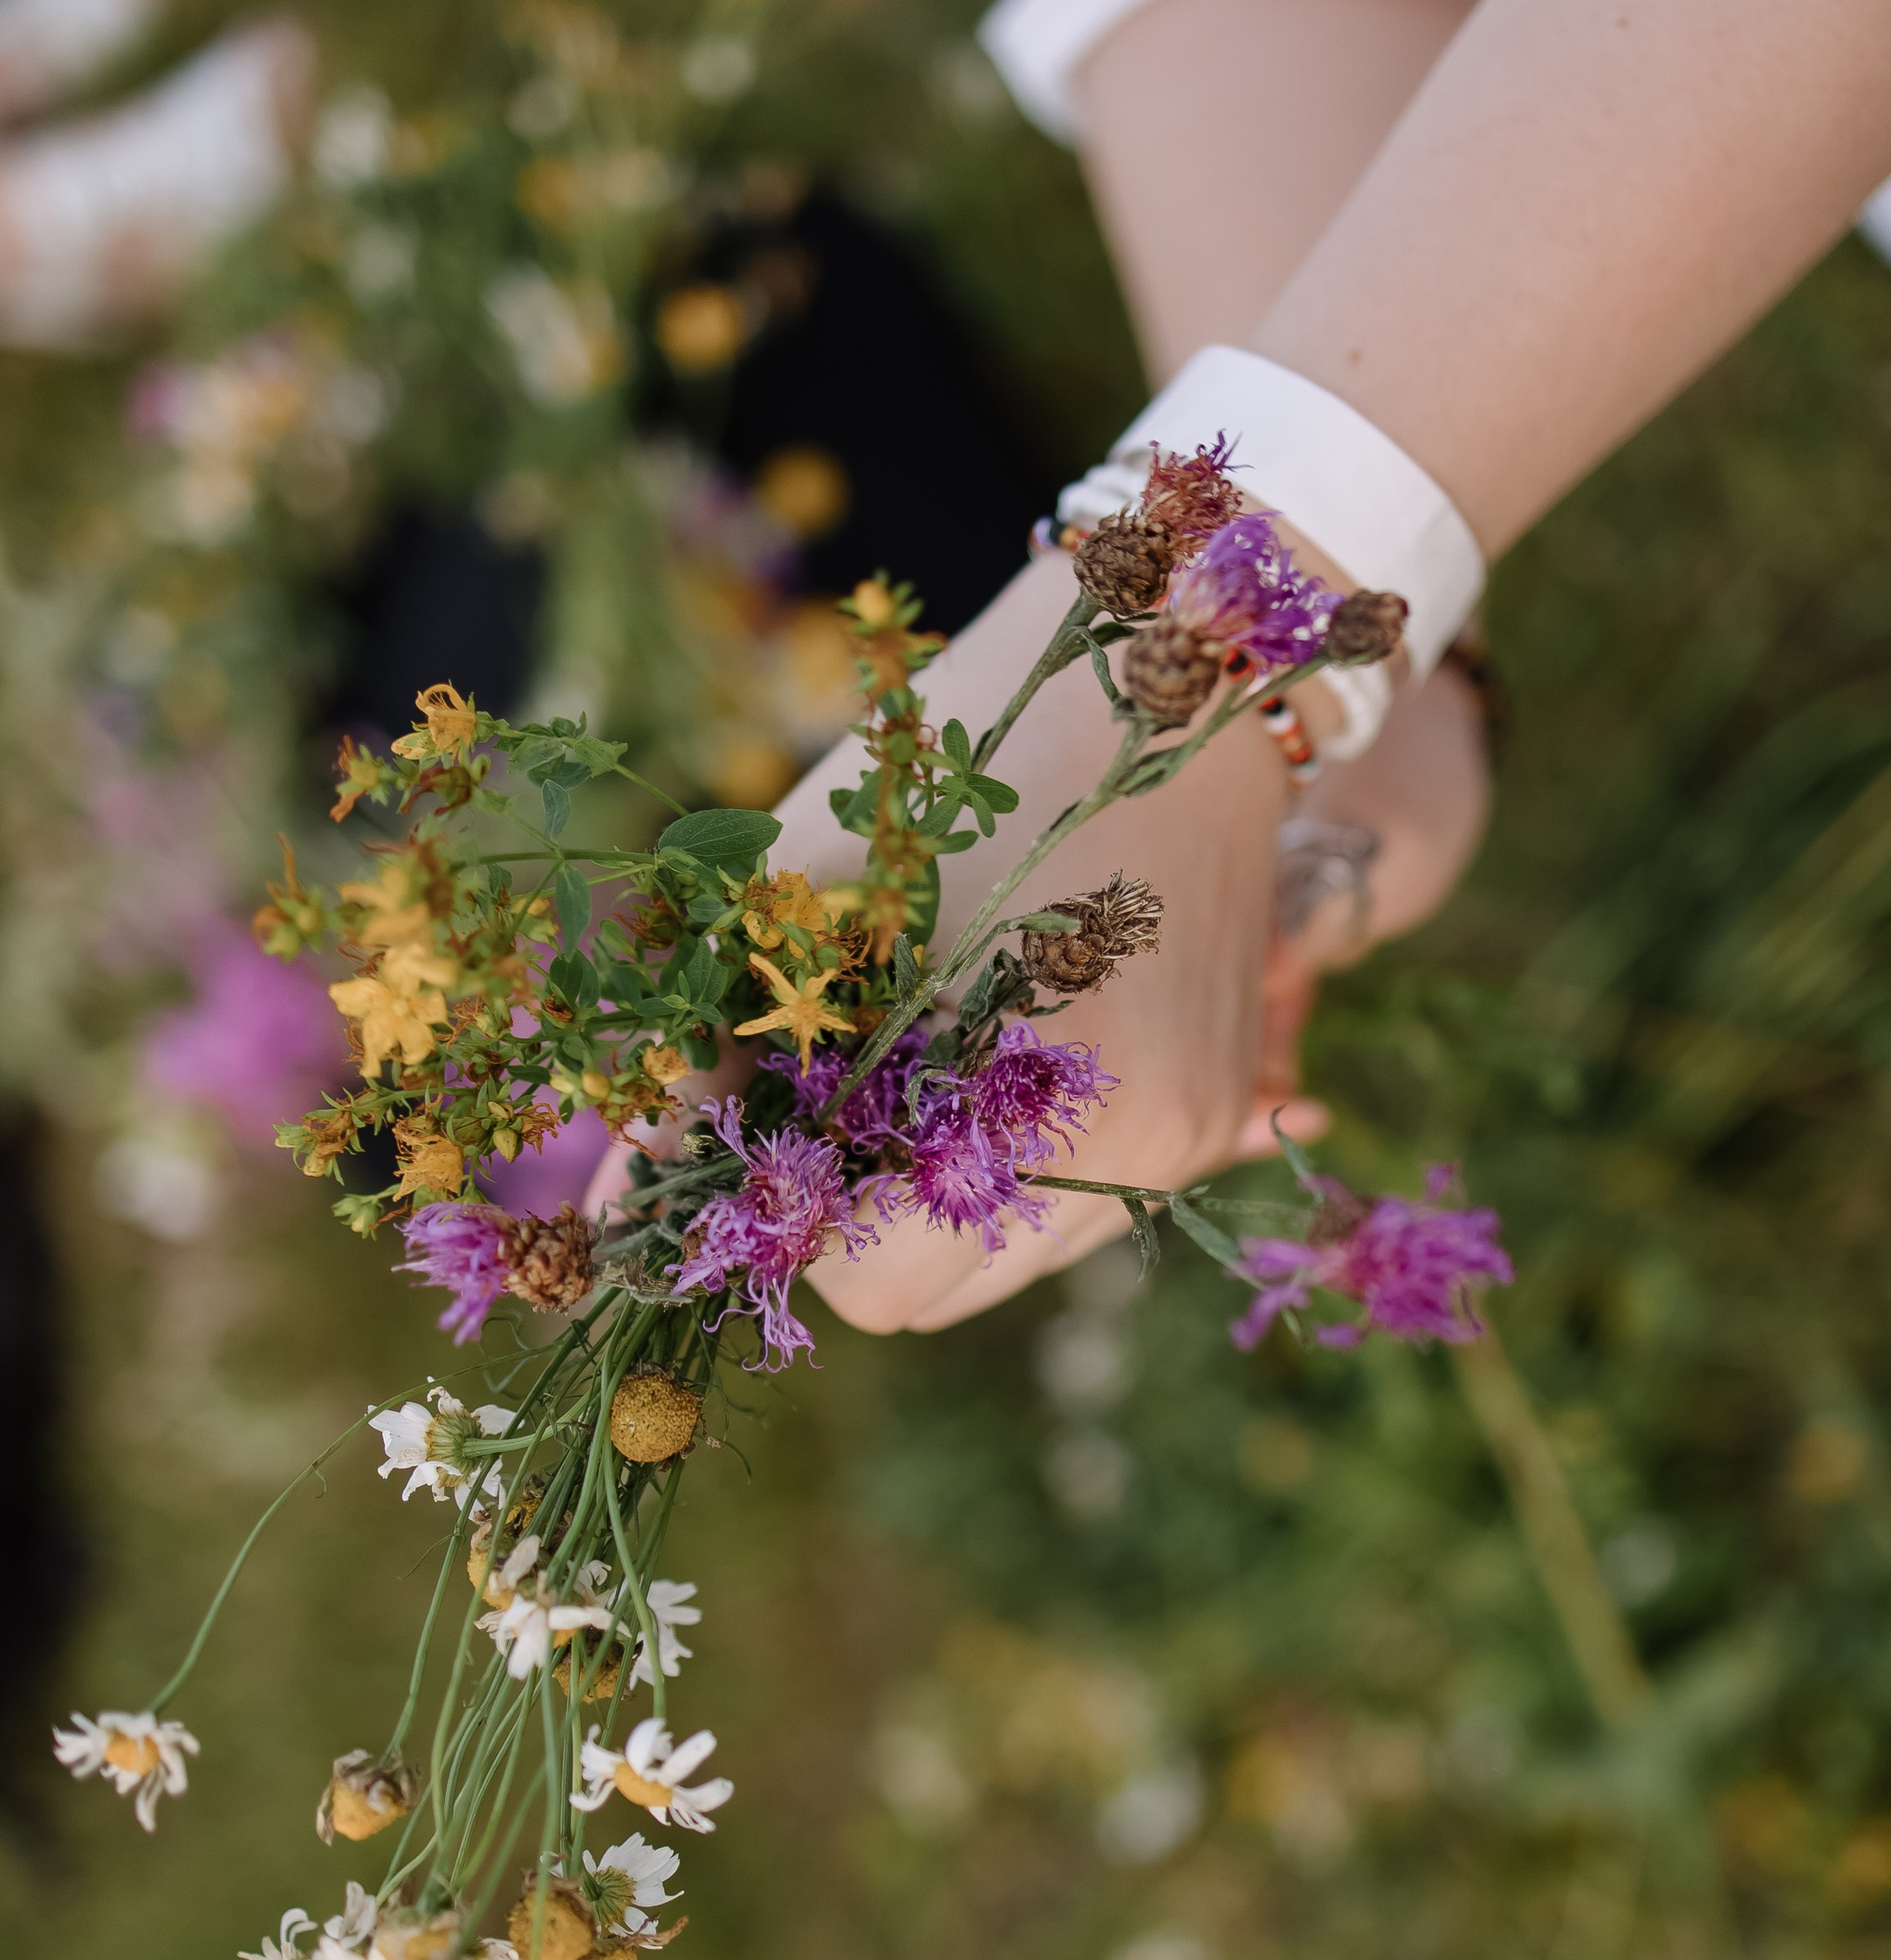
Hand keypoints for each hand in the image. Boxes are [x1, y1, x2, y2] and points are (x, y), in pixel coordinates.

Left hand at [763, 555, 1486, 1334]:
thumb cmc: (975, 758)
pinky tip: (990, 1045)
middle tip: (827, 1082)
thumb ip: (703, 1059)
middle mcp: (1136, 1150)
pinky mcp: (1214, 1111)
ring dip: (929, 1194)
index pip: (872, 1286)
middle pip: (936, 1293)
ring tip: (914, 1054)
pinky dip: (1006, 1157)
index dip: (795, 1213)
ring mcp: (1186, 1139)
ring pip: (1000, 1258)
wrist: (1185, 665)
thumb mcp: (811, 895)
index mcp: (1035, 1098)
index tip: (766, 1114)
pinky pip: (1070, 1201)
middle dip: (856, 1216)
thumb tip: (608, 1208)